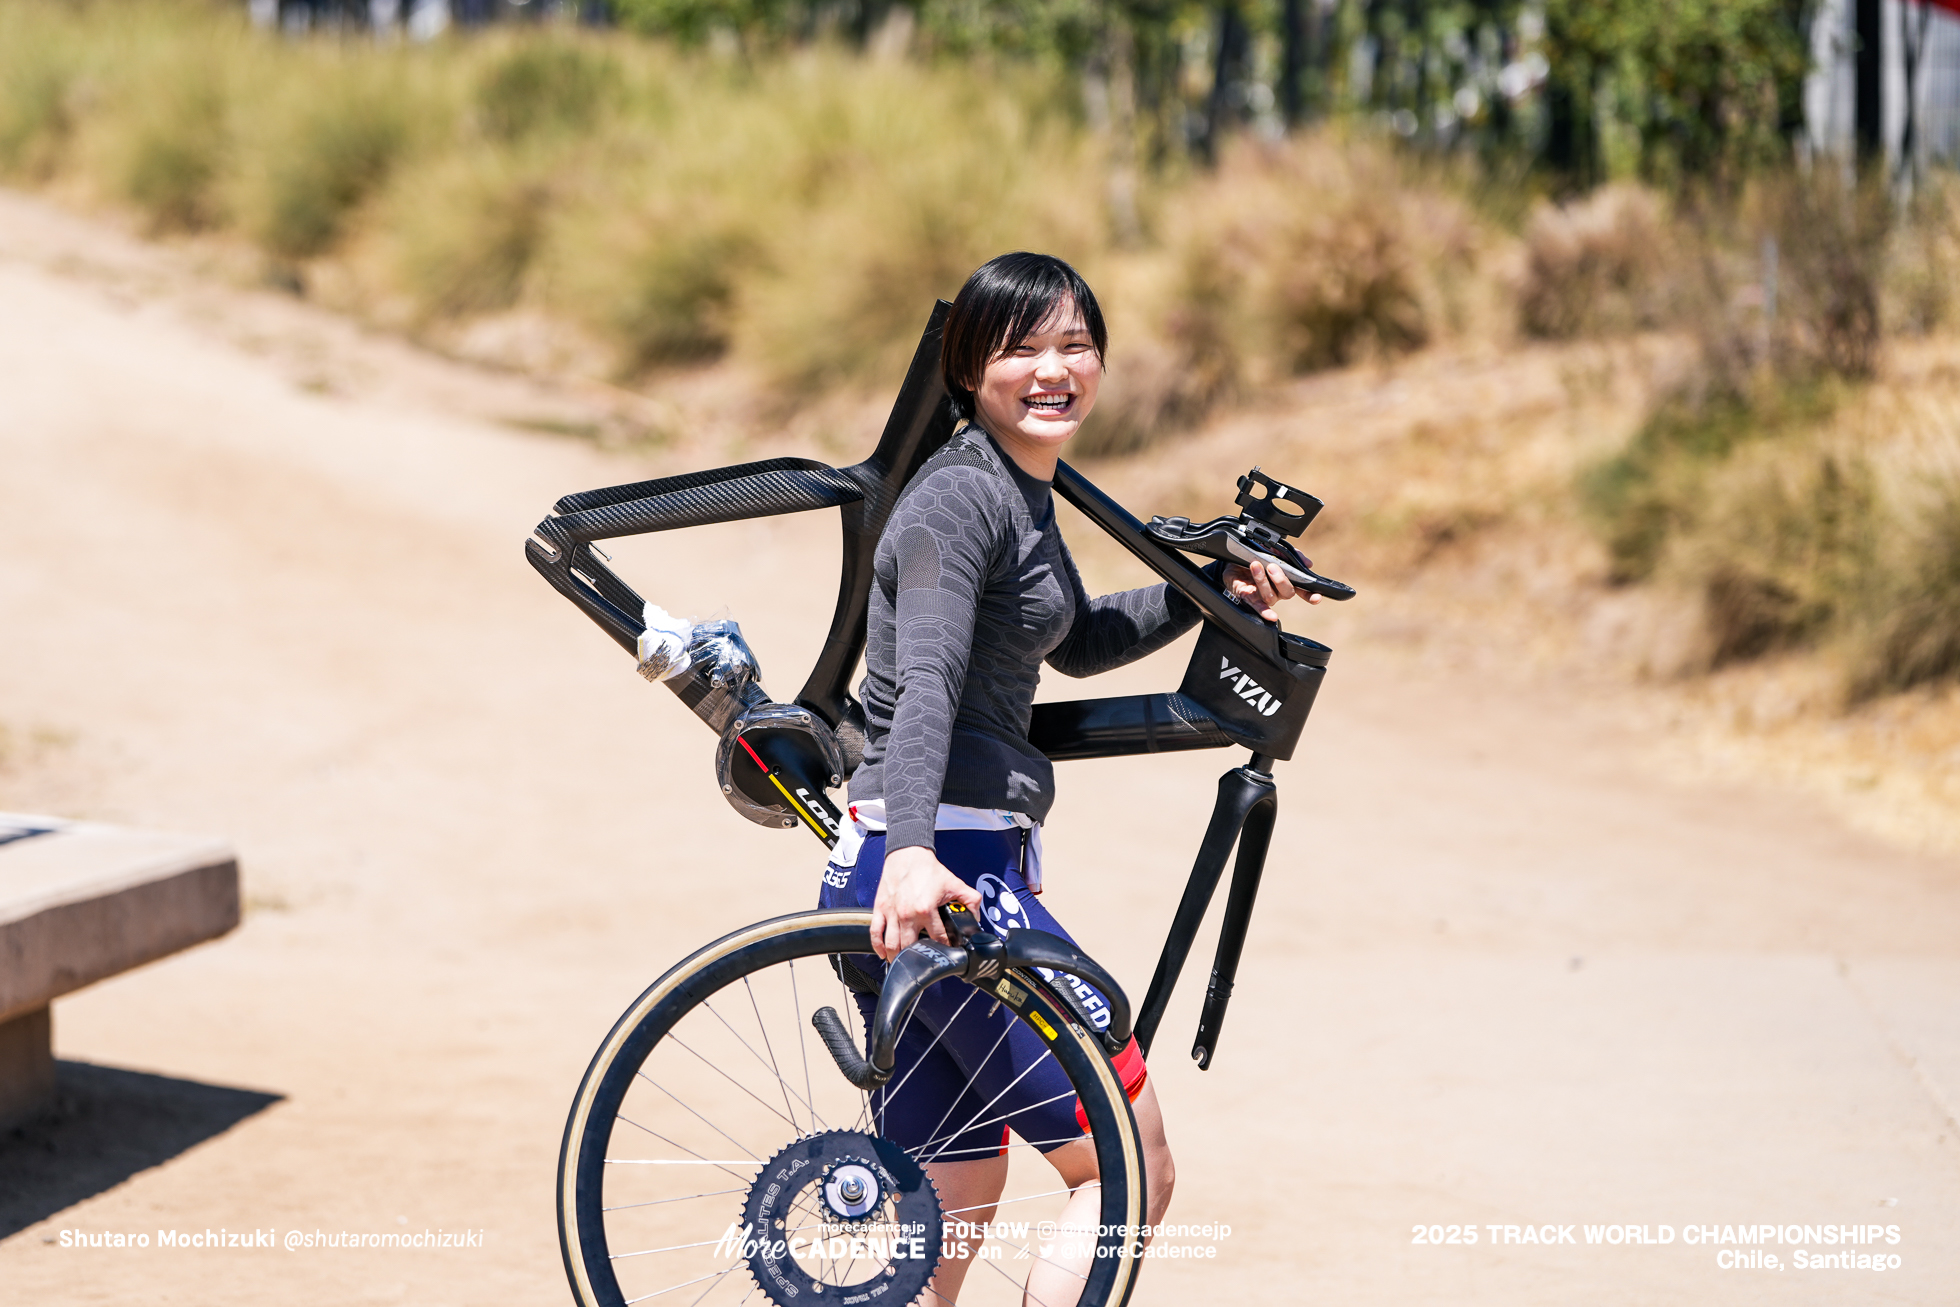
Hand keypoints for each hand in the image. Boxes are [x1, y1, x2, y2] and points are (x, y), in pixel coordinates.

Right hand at [871, 846, 983, 960]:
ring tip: (904, 962)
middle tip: (923, 961)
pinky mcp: (880, 909)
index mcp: (926, 910)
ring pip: (892, 945)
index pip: (938, 939)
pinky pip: (876, 933)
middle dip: (917, 957)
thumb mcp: (955, 883)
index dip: (944, 947)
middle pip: (910, 947)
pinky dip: (878, 947)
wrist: (907, 854)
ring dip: (897, 957)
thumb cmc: (928, 869)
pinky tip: (884, 954)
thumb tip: (975, 918)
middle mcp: (906, 914)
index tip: (945, 951)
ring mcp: (891, 913)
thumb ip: (971, 901)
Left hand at [1223, 558, 1317, 621]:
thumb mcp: (1272, 549)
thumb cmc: (1253, 555)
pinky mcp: (1249, 599)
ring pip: (1271, 596)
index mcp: (1285, 578)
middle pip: (1287, 592)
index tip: (1317, 596)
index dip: (1310, 594)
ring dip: (1263, 580)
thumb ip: (1290, 555)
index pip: (1301, 589)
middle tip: (1272, 566)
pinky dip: (1266, 612)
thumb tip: (1307, 564)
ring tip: (1255, 565)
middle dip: (1281, 579)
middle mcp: (1276, 590)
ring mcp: (1263, 596)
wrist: (1230, 559)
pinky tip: (1272, 615)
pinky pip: (1259, 608)